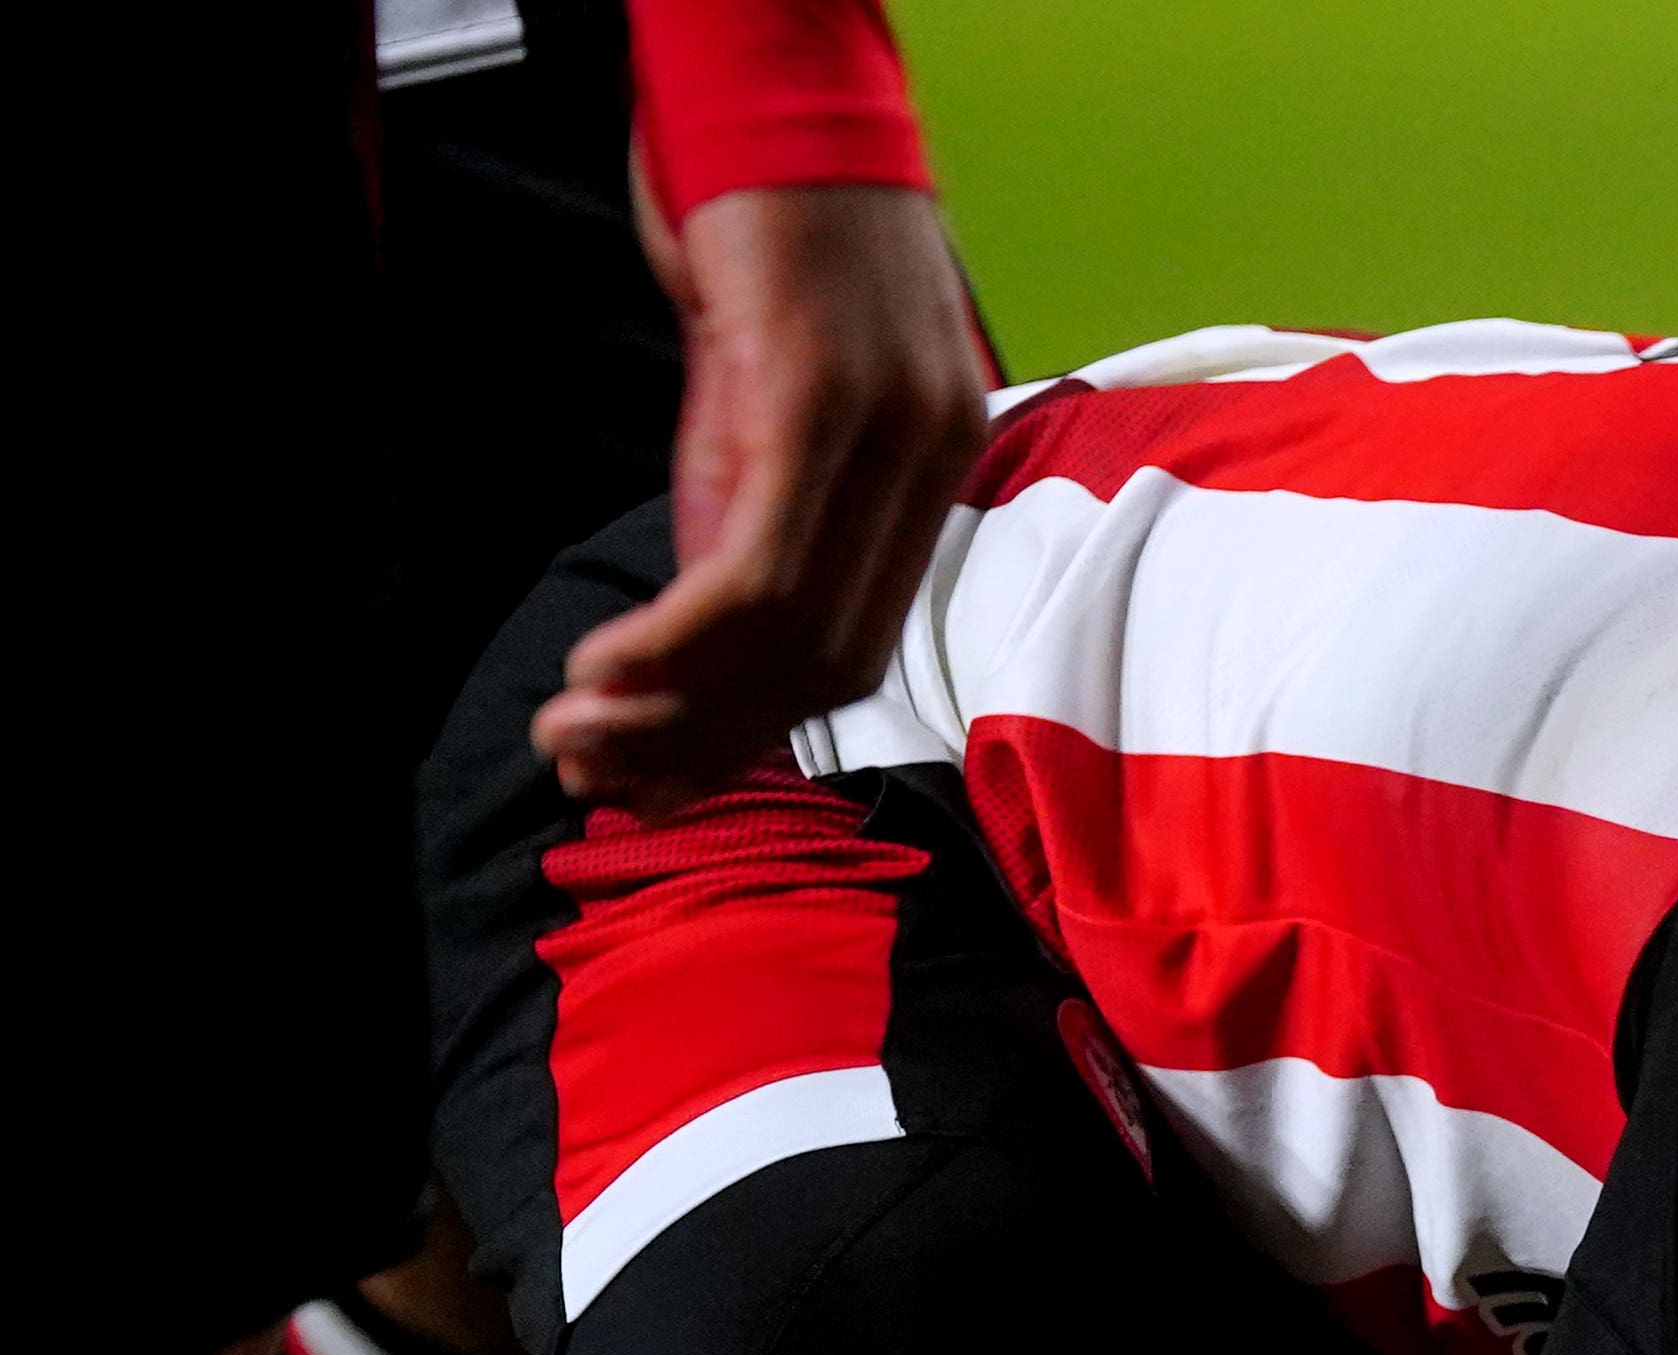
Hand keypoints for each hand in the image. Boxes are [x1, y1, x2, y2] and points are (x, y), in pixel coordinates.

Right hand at [535, 184, 986, 809]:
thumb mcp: (760, 388)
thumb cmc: (764, 231)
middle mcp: (930, 457)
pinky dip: (678, 638)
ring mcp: (884, 426)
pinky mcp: (815, 389)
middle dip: (704, 741)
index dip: (753, 729)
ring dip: (671, 706)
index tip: (661, 771)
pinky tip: (606, 669)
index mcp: (932, 467)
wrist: (769, 89)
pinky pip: (757, 562)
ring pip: (793, 628)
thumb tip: (703, 638)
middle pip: (830, 660)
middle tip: (598, 775)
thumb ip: (746, 502)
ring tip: (578, 737)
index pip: (858, 646)